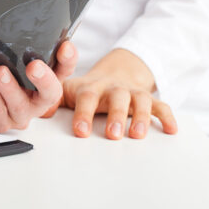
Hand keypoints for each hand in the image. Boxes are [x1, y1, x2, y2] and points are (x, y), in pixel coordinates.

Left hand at [0, 42, 77, 132]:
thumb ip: (8, 41)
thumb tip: (17, 27)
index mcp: (36, 74)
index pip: (62, 69)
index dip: (67, 59)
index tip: (64, 46)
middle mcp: (30, 96)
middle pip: (51, 94)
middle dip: (45, 79)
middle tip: (33, 66)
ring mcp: (14, 111)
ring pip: (24, 108)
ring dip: (12, 89)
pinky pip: (0, 117)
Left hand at [62, 48, 177, 139]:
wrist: (114, 73)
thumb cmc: (87, 89)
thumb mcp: (67, 91)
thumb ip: (53, 101)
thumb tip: (37, 113)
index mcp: (91, 87)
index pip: (86, 97)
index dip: (83, 113)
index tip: (81, 131)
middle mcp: (113, 88)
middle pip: (116, 98)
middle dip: (115, 116)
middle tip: (112, 135)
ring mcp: (132, 93)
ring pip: (140, 100)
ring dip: (140, 117)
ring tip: (137, 135)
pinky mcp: (149, 99)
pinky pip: (161, 105)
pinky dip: (167, 116)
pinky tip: (171, 130)